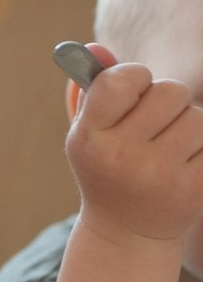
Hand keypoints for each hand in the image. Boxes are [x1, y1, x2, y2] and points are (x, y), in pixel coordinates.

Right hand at [66, 44, 202, 248]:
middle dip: (168, 103)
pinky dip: (202, 151)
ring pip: (196, 117)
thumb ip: (93, 89)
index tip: (132, 95)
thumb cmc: (108, 169)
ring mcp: (158, 175)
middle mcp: (121, 157)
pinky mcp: (193, 189)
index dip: (134, 78)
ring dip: (188, 128)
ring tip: (167, 153)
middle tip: (153, 128)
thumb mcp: (91, 133)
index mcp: (90, 138)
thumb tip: (97, 48)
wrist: (126, 233)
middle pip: (170, 91)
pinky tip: (182, 170)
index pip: (121, 80)